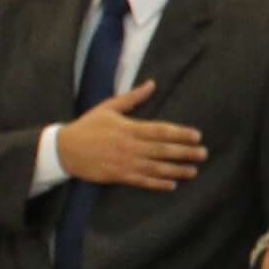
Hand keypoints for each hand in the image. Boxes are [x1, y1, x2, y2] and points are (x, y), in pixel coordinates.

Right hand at [51, 81, 206, 188]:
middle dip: (185, 152)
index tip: (197, 135)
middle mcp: (129, 146)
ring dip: (176, 170)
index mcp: (129, 128)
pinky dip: (157, 183)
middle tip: (204, 153)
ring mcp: (124, 162)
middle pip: (163, 150)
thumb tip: (152, 83)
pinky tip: (172, 185)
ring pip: (155, 167)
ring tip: (194, 171)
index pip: (160, 130)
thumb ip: (132, 98)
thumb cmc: (88, 126)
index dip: (180, 134)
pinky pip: (141, 181)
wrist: (65, 149)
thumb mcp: (109, 107)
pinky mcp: (118, 176)